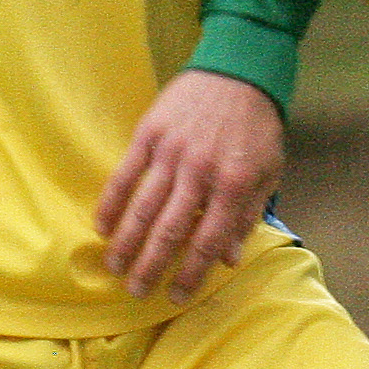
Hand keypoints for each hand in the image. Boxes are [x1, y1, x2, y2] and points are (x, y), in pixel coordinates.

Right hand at [95, 70, 285, 303]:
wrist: (238, 70)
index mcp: (233, 185)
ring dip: (126, 243)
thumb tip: (229, 259)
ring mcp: (171, 153)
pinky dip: (111, 204)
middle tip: (137, 291)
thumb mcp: (266, 173)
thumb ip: (248, 216)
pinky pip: (125, 175)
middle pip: (169, 232)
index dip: (191, 274)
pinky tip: (102, 228)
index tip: (176, 297)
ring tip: (115, 268)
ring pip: (143, 208)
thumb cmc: (256, 127)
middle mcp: (200, 173)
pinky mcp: (149, 135)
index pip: (208, 241)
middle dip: (151, 267)